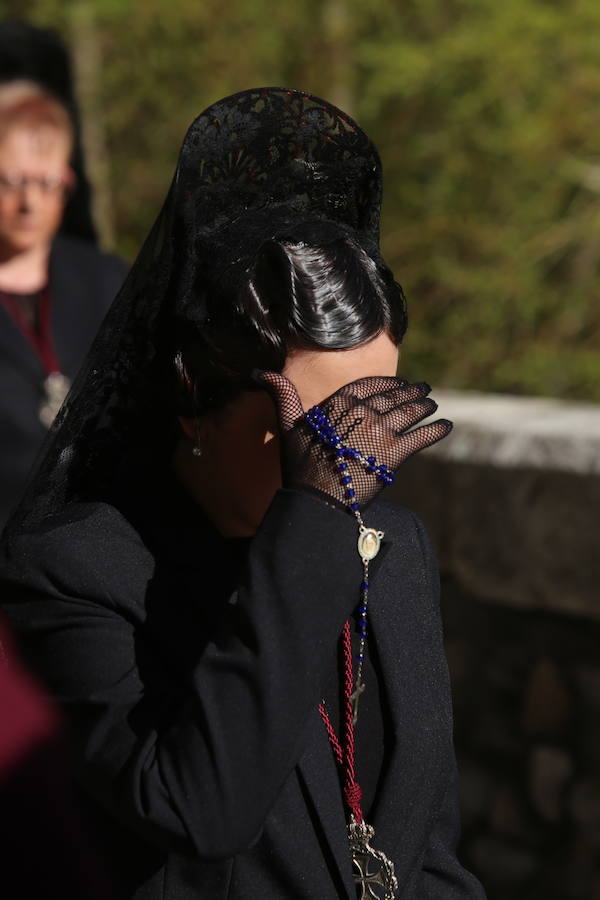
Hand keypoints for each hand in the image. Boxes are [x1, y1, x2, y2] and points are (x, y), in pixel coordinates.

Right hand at [256, 372, 451, 508]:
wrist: (316, 499)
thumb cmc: (299, 465)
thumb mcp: (287, 425)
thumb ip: (281, 394)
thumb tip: (258, 372)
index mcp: (340, 402)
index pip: (371, 385)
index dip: (389, 383)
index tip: (400, 383)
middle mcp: (364, 411)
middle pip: (394, 398)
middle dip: (412, 393)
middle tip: (424, 392)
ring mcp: (382, 431)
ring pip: (410, 413)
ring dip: (425, 408)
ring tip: (433, 406)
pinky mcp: (396, 454)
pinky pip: (423, 436)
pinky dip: (437, 430)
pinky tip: (446, 426)